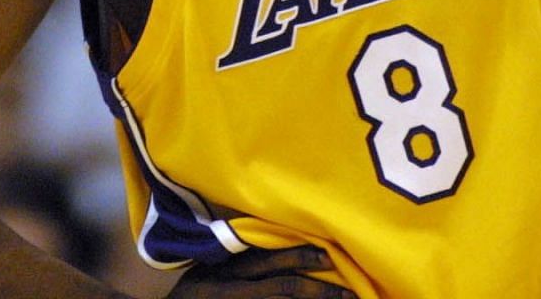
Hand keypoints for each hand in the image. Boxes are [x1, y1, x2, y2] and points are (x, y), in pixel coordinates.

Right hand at [169, 246, 354, 298]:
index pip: (265, 259)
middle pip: (280, 287)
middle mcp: (232, 290)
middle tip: (348, 291)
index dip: (296, 255)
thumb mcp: (210, 273)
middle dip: (317, 290)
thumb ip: (236, 262)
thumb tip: (274, 246)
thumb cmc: (192, 296)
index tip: (326, 253)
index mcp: (226, 271)